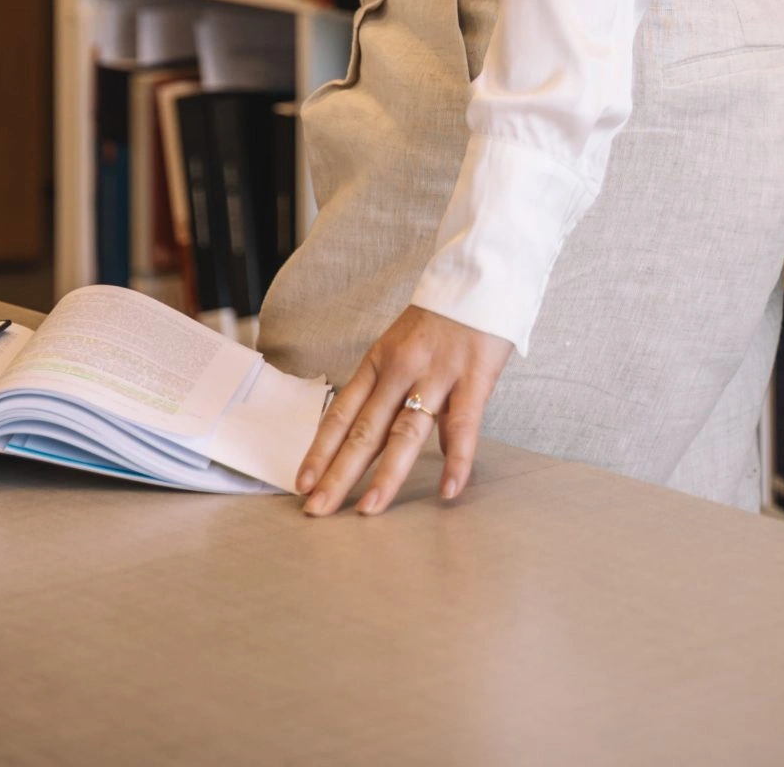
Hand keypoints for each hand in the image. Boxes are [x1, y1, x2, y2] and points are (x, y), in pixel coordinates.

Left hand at [296, 305, 512, 515]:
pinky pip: (463, 425)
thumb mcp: (408, 347)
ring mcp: (436, 374)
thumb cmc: (443, 316)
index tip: (302, 483)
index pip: (342, 412)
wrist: (481, 272)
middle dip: (339, 475)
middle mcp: (401, 369)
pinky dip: (456, 461)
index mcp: (379, 362)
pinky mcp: (473, 377)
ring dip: (386, 475)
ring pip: (406, 432)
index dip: (320, 450)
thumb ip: (404, 393)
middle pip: (364, 430)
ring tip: (369, 510)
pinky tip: (449, 491)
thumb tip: (416, 442)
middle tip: (316, 511)